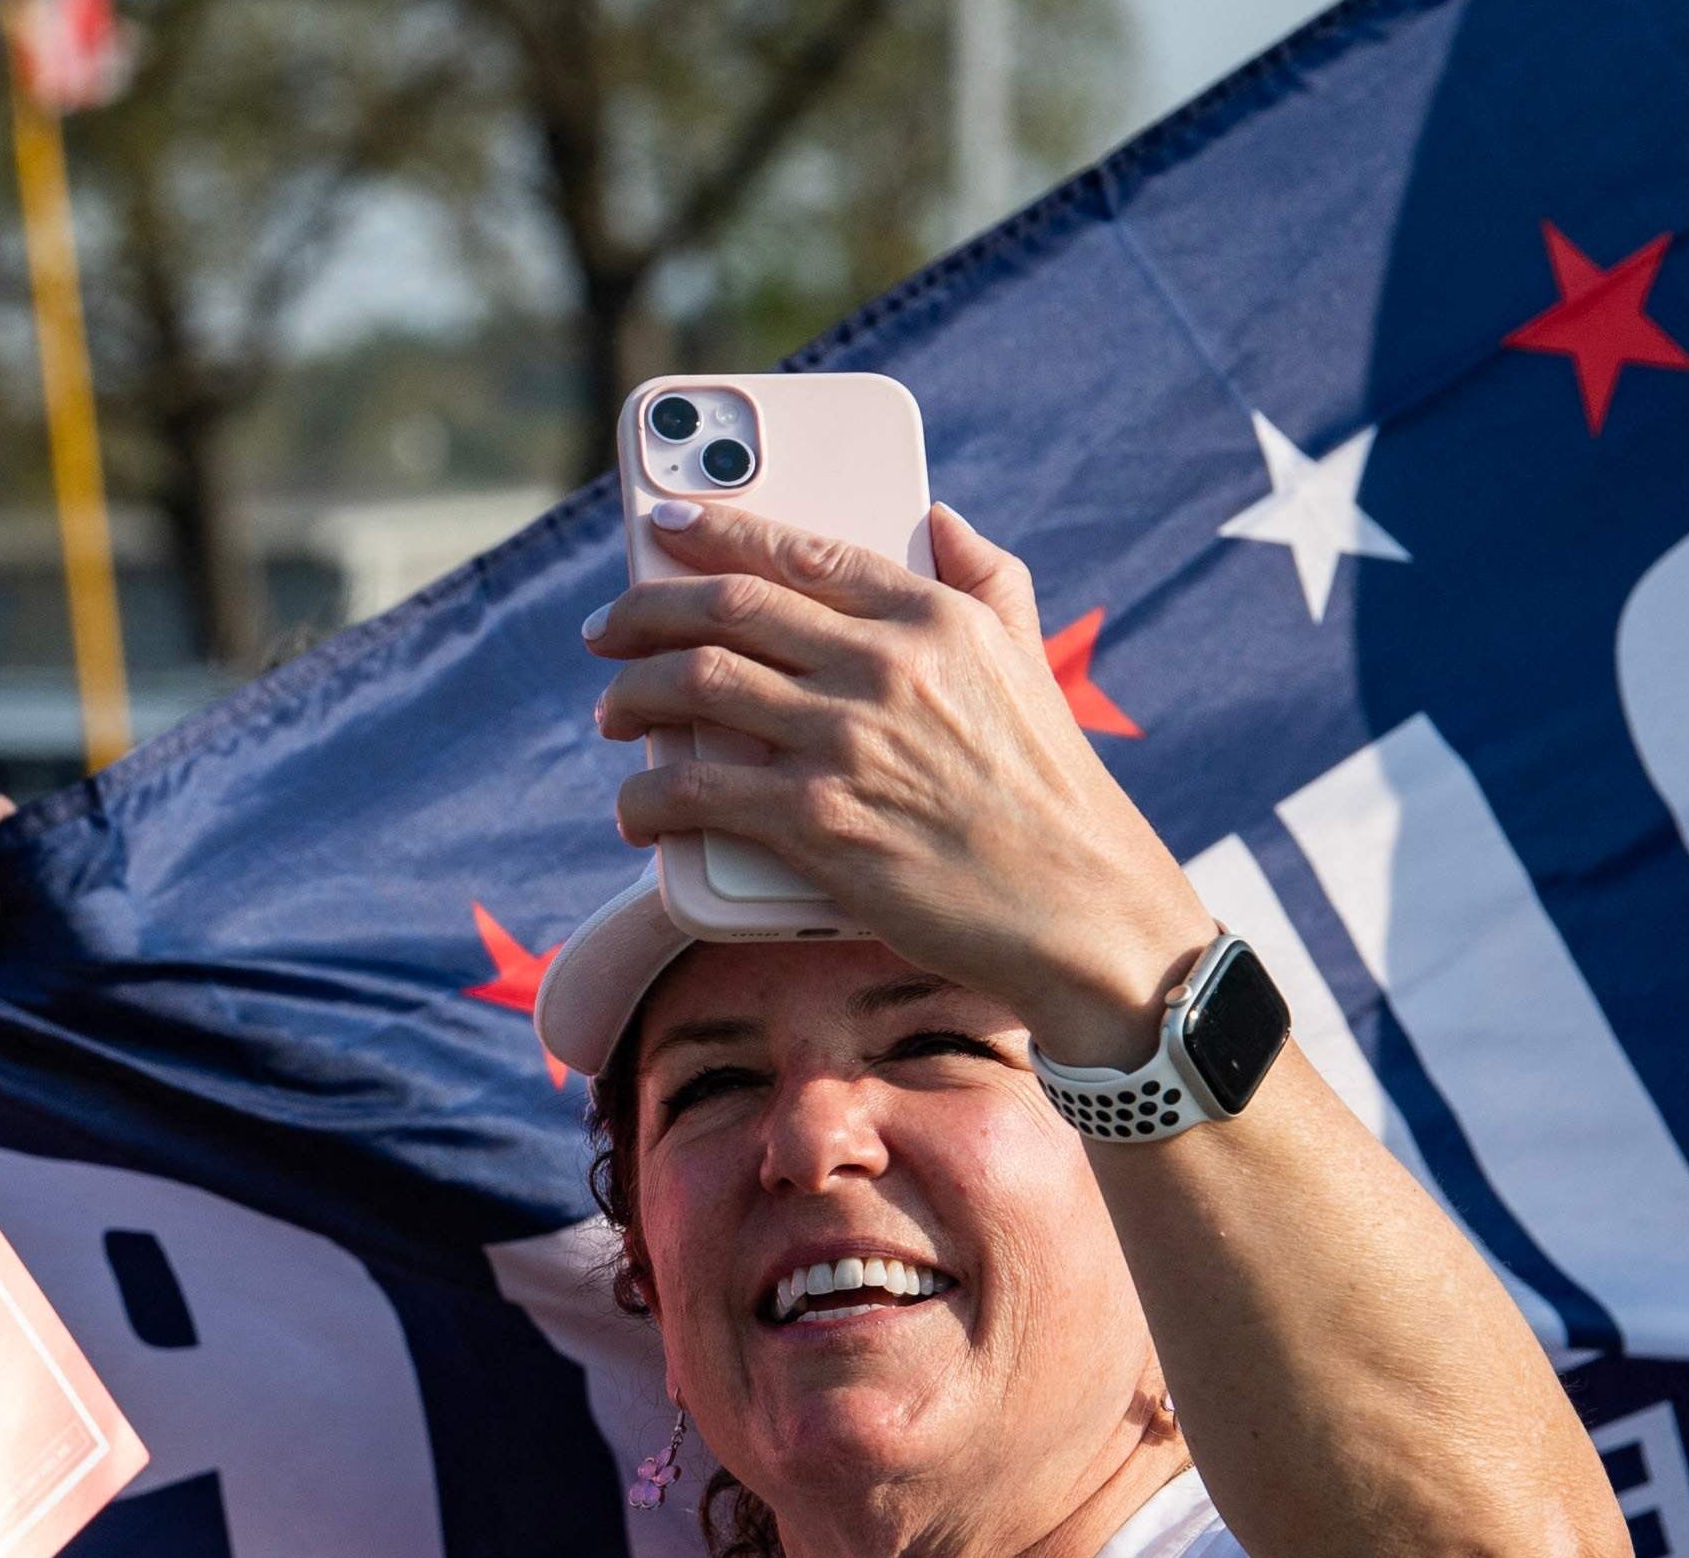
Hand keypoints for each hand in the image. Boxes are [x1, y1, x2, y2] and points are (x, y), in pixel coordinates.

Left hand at [586, 497, 1204, 1065]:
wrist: (1081, 910)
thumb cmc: (1055, 794)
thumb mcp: (1030, 662)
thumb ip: (987, 577)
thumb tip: (938, 516)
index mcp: (932, 617)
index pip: (798, 551)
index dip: (715, 531)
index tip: (663, 527)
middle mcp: (882, 665)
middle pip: (725, 609)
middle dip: (642, 611)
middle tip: (606, 630)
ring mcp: (846, 743)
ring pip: (694, 685)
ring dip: (630, 696)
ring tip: (613, 713)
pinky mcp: (817, 824)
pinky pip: (693, 792)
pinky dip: (644, 796)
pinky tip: (636, 808)